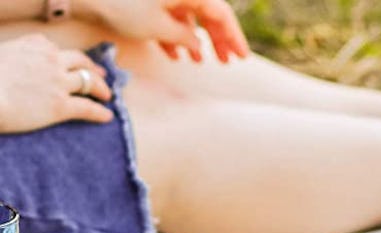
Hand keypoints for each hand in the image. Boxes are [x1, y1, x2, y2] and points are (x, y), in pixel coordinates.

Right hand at [0, 35, 111, 133]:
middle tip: (102, 76)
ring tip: (107, 96)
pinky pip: (88, 108)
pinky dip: (100, 112)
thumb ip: (20, 55)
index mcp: (36, 45)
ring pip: (89, 82)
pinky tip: (107, 116)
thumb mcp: (5, 54)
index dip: (71, 59)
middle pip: (81, 62)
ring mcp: (58, 82)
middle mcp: (51, 60)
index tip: (77, 64)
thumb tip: (22, 63)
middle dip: (94, 69)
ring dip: (101, 89)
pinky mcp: (61, 105)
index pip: (59, 49)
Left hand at [92, 0, 248, 62]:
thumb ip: (186, 36)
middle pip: (208, 12)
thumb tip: (199, 44)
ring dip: (194, 38)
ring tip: (198, 63)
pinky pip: (170, 14)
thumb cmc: (123, 4)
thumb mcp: (159, 26)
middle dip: (217, 39)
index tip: (242, 57)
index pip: (221, 13)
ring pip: (189, 14)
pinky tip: (173, 54)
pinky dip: (174, 33)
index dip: (234, 37)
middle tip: (225, 62)